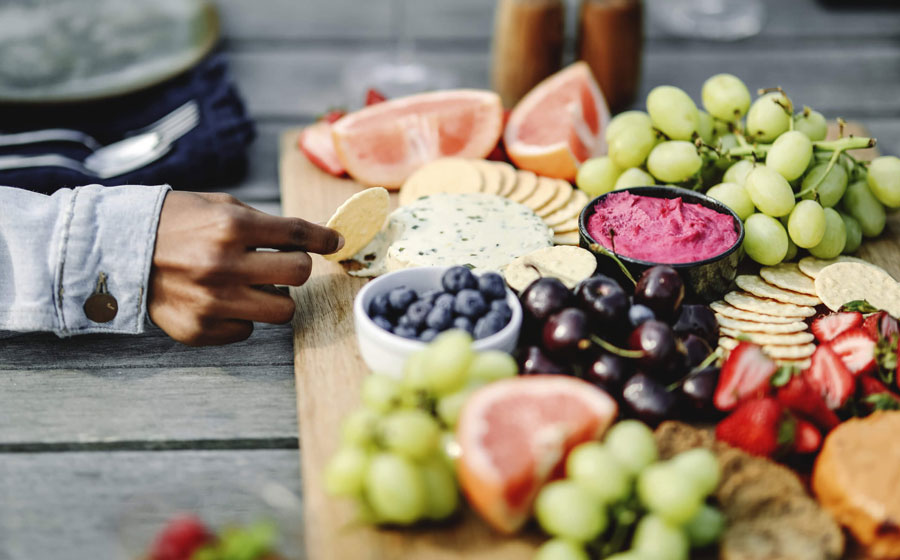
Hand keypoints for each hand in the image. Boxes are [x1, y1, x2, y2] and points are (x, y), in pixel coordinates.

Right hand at [148, 192, 342, 345]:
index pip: (296, 234)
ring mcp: (212, 301)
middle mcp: (223, 265)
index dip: (323, 238)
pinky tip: (223, 300)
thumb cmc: (175, 223)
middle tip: (282, 263)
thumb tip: (311, 240)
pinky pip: (248, 329)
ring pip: (283, 310)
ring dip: (276, 296)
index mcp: (230, 228)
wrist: (118, 251)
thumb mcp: (219, 207)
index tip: (335, 242)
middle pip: (299, 274)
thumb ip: (264, 224)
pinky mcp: (200, 329)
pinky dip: (244, 316)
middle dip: (296, 266)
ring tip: (254, 285)